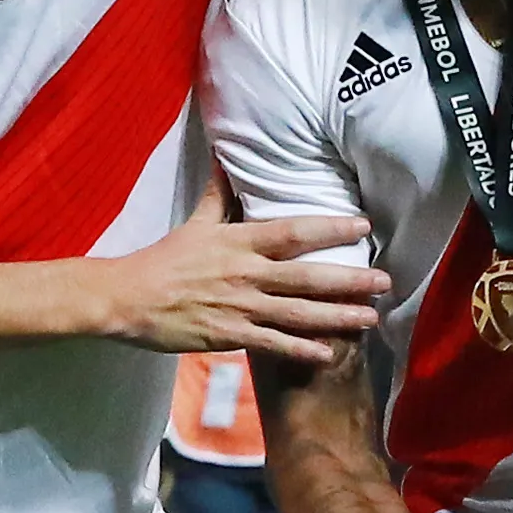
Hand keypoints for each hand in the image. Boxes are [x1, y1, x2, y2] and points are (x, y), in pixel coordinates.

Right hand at [95, 212, 386, 361]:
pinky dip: (301, 350)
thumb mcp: (195, 223)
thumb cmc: (162, 260)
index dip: (331, 227)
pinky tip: (328, 354)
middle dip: (350, 279)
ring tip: (371, 318)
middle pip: (307, 275)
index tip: (363, 226)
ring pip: (298, 312)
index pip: (294, 231)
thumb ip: (219, 196)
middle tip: (386, 281)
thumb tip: (226, 158)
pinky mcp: (230, 336)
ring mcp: (240, 307)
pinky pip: (272, 344)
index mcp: (239, 242)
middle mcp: (246, 273)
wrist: (127, 297)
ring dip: (337, 316)